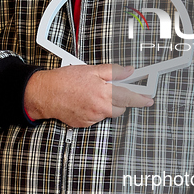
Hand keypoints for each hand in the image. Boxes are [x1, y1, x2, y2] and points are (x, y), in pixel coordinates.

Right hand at [24, 64, 153, 127]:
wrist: (44, 94)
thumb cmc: (64, 80)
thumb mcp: (91, 69)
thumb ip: (113, 71)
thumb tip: (128, 71)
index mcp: (104, 93)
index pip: (130, 98)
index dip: (141, 99)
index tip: (149, 99)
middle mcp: (100, 108)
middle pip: (121, 108)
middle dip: (120, 100)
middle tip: (110, 89)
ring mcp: (92, 118)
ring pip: (107, 113)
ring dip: (105, 104)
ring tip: (91, 93)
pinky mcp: (84, 124)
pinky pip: (96, 117)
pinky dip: (94, 110)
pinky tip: (84, 101)